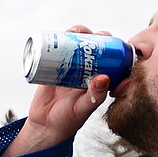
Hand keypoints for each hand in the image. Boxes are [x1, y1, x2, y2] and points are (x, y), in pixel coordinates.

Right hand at [8, 25, 113, 156]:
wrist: (44, 125)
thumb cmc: (67, 122)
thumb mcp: (83, 109)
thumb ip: (95, 96)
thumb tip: (104, 77)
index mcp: (99, 81)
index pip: (111, 61)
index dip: (113, 48)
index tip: (112, 42)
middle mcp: (87, 72)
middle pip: (95, 48)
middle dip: (96, 37)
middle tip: (93, 35)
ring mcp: (71, 68)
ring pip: (78, 45)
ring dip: (79, 33)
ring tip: (76, 31)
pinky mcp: (54, 67)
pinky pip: (58, 49)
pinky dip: (60, 38)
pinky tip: (62, 33)